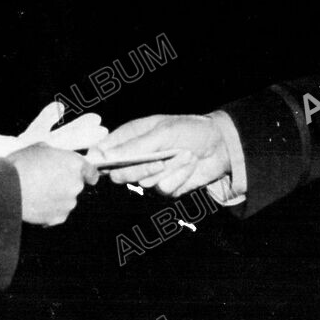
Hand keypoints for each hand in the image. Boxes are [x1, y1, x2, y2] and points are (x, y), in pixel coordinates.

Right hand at [6, 142, 98, 225]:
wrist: (8, 189)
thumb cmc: (22, 165)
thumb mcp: (39, 148)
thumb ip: (54, 153)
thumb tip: (53, 157)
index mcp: (74, 164)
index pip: (92, 172)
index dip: (88, 175)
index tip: (87, 178)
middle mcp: (75, 185)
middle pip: (76, 185)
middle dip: (64, 184)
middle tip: (46, 181)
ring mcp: (68, 203)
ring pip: (66, 200)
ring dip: (57, 198)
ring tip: (37, 193)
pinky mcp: (58, 217)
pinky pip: (57, 214)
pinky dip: (49, 211)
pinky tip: (36, 204)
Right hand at [90, 115, 230, 195]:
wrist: (220, 145)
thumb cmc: (189, 130)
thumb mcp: (162, 132)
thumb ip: (134, 146)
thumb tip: (104, 154)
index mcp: (131, 137)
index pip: (103, 151)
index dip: (98, 160)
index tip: (102, 165)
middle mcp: (137, 157)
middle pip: (119, 174)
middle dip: (140, 169)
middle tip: (159, 161)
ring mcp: (150, 174)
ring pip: (143, 184)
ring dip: (166, 170)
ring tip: (183, 155)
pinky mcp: (165, 187)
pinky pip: (164, 189)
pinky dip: (178, 177)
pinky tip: (188, 166)